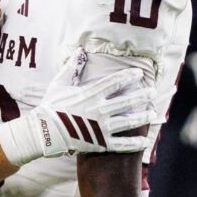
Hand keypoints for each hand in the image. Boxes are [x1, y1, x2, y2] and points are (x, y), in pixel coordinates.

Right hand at [0, 66, 152, 162]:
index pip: (115, 82)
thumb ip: (72, 67)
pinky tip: (144, 142)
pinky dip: (134, 144)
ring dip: (143, 117)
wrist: (43, 133)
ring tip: (153, 114)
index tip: (139, 73)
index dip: (129, 76)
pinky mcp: (100, 144)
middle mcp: (99, 111)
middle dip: (142, 95)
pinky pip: (121, 145)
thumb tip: (80, 51)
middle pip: (127, 102)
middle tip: (153, 92)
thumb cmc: (50, 107)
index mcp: (91, 94)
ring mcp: (101, 128)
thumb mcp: (59, 84)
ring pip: (128, 122)